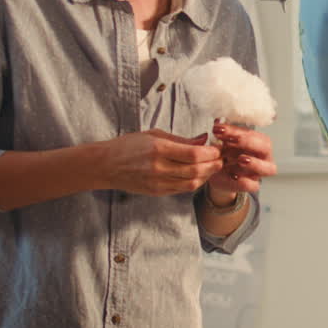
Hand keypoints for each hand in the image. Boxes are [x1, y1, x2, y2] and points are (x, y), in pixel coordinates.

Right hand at [100, 129, 221, 196]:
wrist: (106, 166)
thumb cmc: (129, 146)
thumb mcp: (154, 135)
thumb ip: (181, 139)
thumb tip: (204, 138)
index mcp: (158, 149)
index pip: (193, 154)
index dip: (210, 153)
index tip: (217, 148)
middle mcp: (158, 168)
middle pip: (196, 170)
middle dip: (213, 165)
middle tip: (221, 158)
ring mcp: (157, 183)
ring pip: (192, 183)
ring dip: (206, 176)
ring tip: (212, 167)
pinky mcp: (157, 192)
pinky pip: (182, 189)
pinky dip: (194, 182)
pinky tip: (199, 174)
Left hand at [205, 121, 276, 200]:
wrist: (218, 175)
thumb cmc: (225, 155)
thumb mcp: (221, 142)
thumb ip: (222, 134)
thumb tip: (218, 121)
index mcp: (257, 141)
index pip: (251, 133)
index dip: (235, 130)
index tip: (219, 129)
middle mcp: (263, 156)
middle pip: (265, 146)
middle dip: (248, 142)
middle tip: (230, 140)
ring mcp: (260, 172)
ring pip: (268, 168)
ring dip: (254, 163)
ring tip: (240, 159)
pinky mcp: (253, 185)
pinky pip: (254, 185)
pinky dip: (245, 181)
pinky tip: (233, 176)